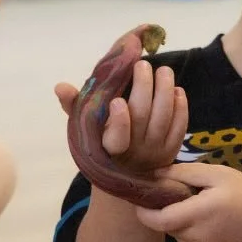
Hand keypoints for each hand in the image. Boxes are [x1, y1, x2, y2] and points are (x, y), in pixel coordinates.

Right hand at [55, 61, 187, 175]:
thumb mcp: (84, 128)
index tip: (118, 101)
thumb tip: (61, 86)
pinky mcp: (171, 151)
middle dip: (144, 89)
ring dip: (165, 92)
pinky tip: (178, 90)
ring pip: (163, 120)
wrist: (126, 175)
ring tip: (164, 71)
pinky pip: (179, 129)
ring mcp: (155, 153)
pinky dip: (180, 108)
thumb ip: (74, 105)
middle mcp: (133, 153)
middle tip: (144, 66)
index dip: (119, 122)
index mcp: (107, 149)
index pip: (116, 140)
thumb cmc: (101, 144)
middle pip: (143, 119)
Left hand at [133, 161, 241, 241]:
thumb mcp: (221, 175)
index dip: (144, 210)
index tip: (143, 198)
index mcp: (197, 214)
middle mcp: (195, 238)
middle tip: (189, 198)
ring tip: (207, 212)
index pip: (156, 219)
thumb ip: (186, 172)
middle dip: (170, 212)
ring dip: (184, 223)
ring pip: (179, 235)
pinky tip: (216, 227)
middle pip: (167, 225)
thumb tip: (155, 174)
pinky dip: (195, 235)